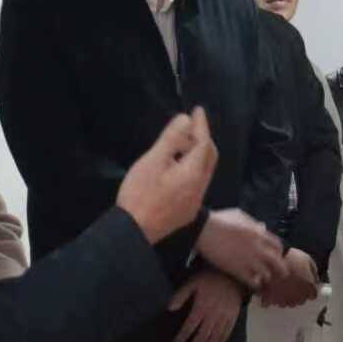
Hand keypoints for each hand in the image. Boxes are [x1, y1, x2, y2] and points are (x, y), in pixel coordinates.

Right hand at [117, 109, 217, 244]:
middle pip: (209, 158)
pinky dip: (192, 169)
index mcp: (193, 173)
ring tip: (183, 144)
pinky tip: (177, 169)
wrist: (133, 231)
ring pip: (203, 172)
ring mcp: (194, 202)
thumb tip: (186, 119)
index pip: (204, 143)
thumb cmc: (140, 193)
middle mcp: (200, 187)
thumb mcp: (153, 161)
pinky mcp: (186, 212)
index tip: (197, 110)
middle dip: (203, 139)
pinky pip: (196, 184)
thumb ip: (171, 139)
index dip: (201, 125)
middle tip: (191, 126)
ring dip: (197, 155)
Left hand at [169, 271, 244, 341]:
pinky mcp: (233, 318)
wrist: (231, 275)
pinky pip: (226, 334)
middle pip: (203, 335)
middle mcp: (214, 313)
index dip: (183, 336)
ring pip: (215, 337)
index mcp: (202, 305)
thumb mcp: (192, 283)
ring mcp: (225, 316)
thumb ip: (180, 296)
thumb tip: (169, 309)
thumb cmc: (208, 279)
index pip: (190, 325)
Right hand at [196, 208, 286, 291]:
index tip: (275, 256)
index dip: (278, 252)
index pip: (278, 246)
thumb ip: (253, 223)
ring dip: (265, 276)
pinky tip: (251, 281)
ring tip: (261, 278)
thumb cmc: (219, 219)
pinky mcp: (238, 271)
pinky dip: (254, 283)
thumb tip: (262, 227)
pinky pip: (253, 282)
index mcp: (259, 234)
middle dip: (280, 270)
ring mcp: (249, 261)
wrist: (203, 230)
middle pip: (278, 263)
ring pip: (267, 274)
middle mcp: (258, 248)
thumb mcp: (239, 215)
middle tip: (279, 274)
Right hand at [260, 249, 319, 307]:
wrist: (271, 260)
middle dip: (298, 294)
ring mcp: (285, 299)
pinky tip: (273, 290)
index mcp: (309, 287)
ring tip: (282, 287)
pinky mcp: (273, 300)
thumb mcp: (307, 259)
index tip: (305, 286)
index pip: (313, 295)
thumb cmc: (289, 258)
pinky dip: (274, 298)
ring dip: (286, 297)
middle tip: (292, 285)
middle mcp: (298, 296)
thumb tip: (315, 278)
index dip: (309, 290)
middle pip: (300, 301)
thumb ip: (313, 271)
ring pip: (288, 303)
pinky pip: (275, 302)